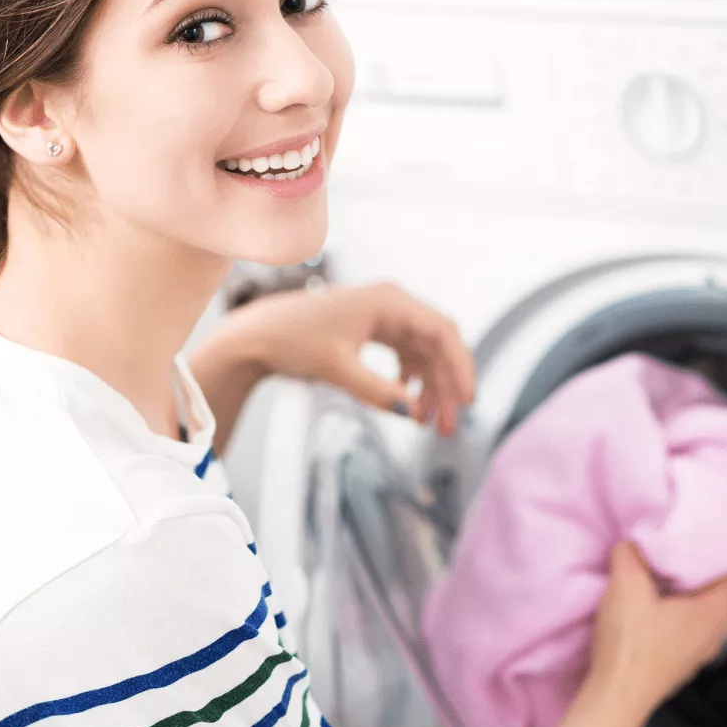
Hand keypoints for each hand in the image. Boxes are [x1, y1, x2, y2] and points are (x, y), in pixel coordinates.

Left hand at [218, 282, 474, 436]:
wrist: (259, 335)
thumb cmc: (294, 341)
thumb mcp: (337, 369)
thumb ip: (377, 391)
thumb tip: (412, 414)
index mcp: (389, 301)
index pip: (442, 331)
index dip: (460, 366)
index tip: (468, 400)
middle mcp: (392, 303)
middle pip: (438, 344)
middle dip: (447, 385)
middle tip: (450, 426)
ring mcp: (385, 316)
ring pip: (425, 353)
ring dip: (431, 387)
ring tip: (432, 424)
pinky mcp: (375, 329)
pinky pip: (408, 354)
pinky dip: (413, 380)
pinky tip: (409, 403)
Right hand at [586, 542, 726, 716]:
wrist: (616, 696)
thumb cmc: (630, 644)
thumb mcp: (626, 584)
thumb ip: (630, 554)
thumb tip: (631, 545)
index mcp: (714, 611)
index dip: (723, 547)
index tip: (707, 530)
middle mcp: (715, 633)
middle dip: (712, 569)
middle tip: (690, 549)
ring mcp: (700, 652)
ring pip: (710, 612)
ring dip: (697, 592)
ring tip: (672, 574)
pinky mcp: (680, 663)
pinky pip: (693, 628)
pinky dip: (684, 611)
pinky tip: (658, 605)